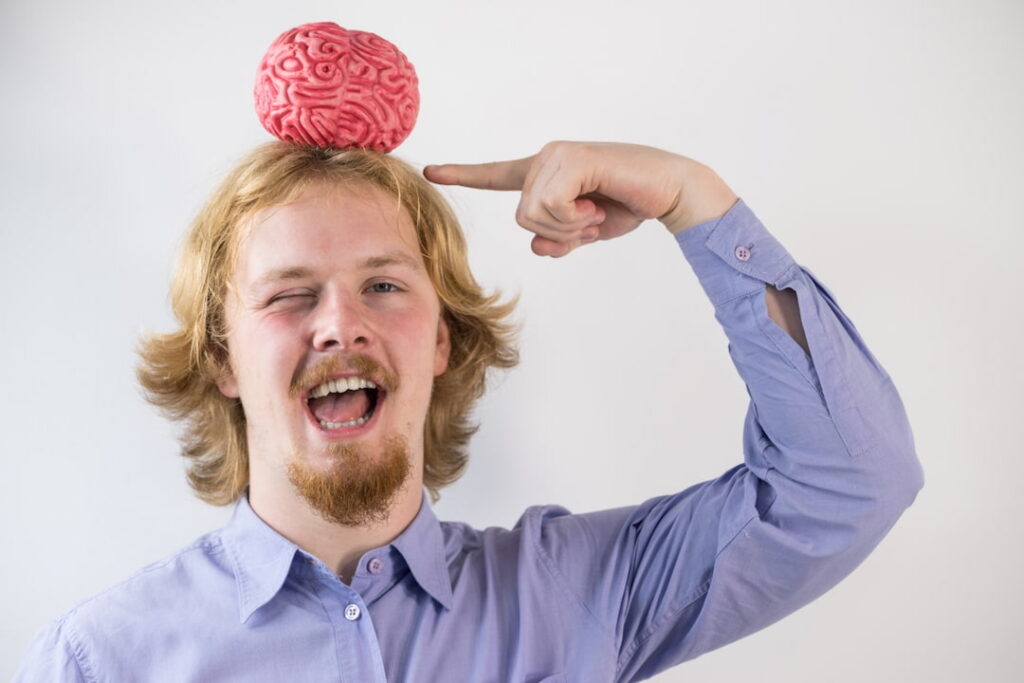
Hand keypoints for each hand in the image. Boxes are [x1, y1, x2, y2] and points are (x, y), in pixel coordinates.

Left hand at [423, 141, 735, 256]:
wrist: (668, 191)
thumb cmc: (628, 205)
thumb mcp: (584, 233)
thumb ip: (557, 240)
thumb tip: (536, 247)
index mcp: (545, 175)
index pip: (497, 176)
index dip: (463, 175)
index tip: (431, 171)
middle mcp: (545, 159)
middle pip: (523, 217)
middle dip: (558, 233)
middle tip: (590, 222)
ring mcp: (557, 156)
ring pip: (533, 215)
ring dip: (569, 228)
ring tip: (596, 212)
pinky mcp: (572, 160)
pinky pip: (551, 207)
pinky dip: (575, 219)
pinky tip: (598, 206)